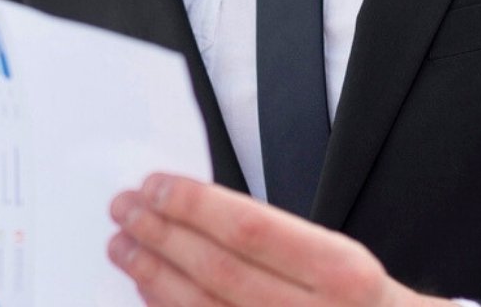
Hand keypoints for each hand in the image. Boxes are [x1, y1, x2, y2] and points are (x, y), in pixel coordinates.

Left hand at [108, 175, 448, 306]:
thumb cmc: (358, 301)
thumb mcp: (339, 257)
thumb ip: (276, 236)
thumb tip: (194, 207)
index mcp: (339, 270)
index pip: (250, 228)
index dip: (195, 205)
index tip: (155, 185)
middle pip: (218, 268)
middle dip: (162, 234)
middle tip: (124, 208)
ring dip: (153, 273)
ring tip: (122, 244)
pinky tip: (146, 289)